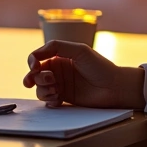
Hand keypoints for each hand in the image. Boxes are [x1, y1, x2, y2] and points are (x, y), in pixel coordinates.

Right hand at [22, 40, 145, 108]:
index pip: (37, 57)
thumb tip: (35, 55)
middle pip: (36, 74)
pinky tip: (58, 99)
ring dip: (43, 90)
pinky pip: (48, 99)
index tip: (34, 67)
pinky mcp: (63, 98)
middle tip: (51, 80)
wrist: (114, 87)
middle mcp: (58, 70)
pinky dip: (49, 99)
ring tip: (56, 91)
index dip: (32, 62)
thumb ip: (56, 47)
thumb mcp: (79, 50)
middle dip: (38, 78)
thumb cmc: (100, 66)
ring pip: (39, 88)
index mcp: (60, 56)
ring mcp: (60, 84)